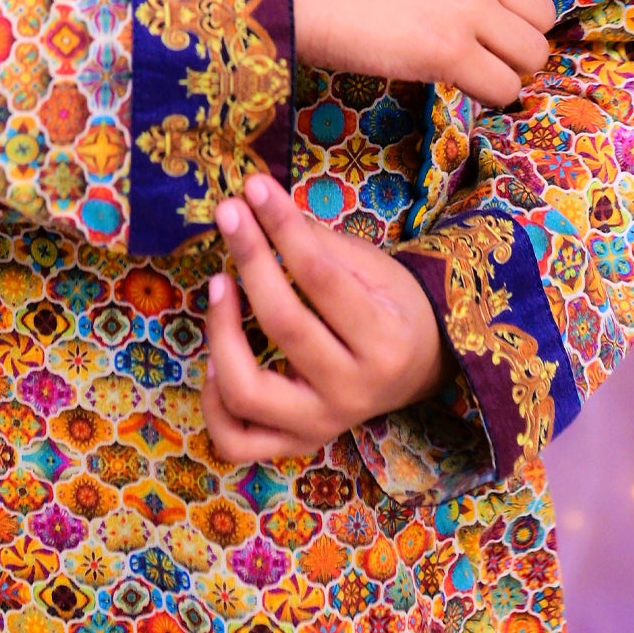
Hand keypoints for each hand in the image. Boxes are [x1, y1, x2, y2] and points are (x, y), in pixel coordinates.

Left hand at [201, 171, 447, 464]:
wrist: (419, 368)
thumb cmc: (392, 307)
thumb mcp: (373, 267)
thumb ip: (317, 243)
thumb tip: (257, 205)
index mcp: (384, 340)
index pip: (320, 277)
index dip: (281, 226)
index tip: (254, 188)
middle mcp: (353, 391)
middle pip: (283, 325)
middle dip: (249, 259)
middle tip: (229, 214)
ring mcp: (321, 425)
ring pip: (248, 392)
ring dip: (221, 332)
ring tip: (219, 285)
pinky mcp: (296, 444)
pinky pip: (236, 439)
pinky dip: (214, 402)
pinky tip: (215, 359)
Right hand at [283, 0, 555, 107]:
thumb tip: (487, 3)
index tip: (495, 15)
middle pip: (543, 15)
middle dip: (516, 36)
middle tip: (481, 48)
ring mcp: (468, 7)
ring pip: (532, 54)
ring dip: (507, 68)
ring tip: (470, 68)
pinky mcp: (450, 51)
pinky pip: (504, 88)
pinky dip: (488, 95)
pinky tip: (457, 85)